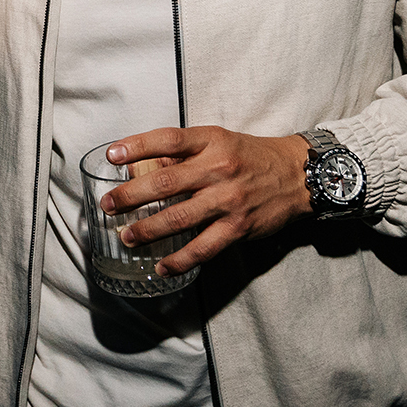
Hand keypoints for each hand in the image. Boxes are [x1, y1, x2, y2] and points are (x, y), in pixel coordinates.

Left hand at [98, 128, 312, 277]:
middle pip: (166, 182)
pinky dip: (180, 260)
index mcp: (212, 141)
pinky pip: (203, 248)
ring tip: (127, 236)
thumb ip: (184, 153)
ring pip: (179, 217)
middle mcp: (219, 169)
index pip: (168, 140)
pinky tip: (162, 266)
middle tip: (108, 205)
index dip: (137, 146)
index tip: (112, 156)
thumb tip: (142, 166)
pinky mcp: (238, 227)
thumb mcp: (219, 142)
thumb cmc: (251, 157)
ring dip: (148, 230)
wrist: (298, 175)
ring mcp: (229, 200)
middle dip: (131, 196)